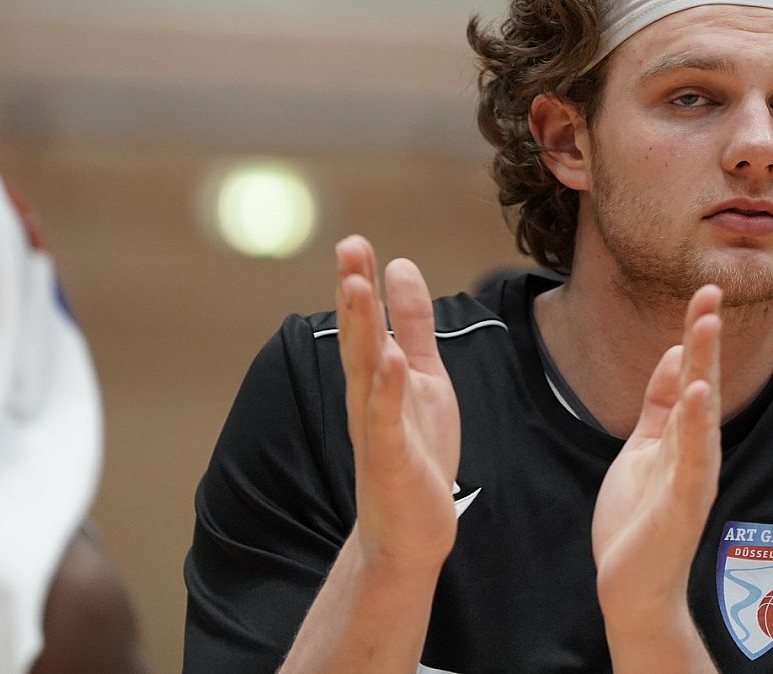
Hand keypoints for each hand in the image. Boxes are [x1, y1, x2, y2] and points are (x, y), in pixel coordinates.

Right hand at [335, 235, 460, 571]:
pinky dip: (388, 389)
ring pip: (366, 370)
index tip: (354, 241)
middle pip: (358, 337)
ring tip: (359, 286)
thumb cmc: (417, 451)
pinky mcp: (392, 460)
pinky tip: (392, 359)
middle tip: (348, 247)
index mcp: (374, 377)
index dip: (360, 282)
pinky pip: (387, 420)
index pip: (364, 322)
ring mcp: (376, 429)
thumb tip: (401, 267)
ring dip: (362, 329)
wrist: (411, 532)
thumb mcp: (424, 376)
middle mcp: (367, 398)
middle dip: (354, 293)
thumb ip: (415, 325)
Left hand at [593, 285, 722, 646]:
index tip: (704, 290)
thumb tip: (673, 355)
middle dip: (705, 337)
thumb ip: (659, 406)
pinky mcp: (682, 502)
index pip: (692, 373)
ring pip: (701, 412)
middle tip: (710, 290)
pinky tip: (696, 393)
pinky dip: (694, 424)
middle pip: (702, 382)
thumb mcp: (644, 448)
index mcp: (682, 435)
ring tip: (705, 325)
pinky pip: (691, 457)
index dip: (696, 332)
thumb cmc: (638, 521)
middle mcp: (695, 449)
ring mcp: (691, 475)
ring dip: (704, 366)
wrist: (633, 587)